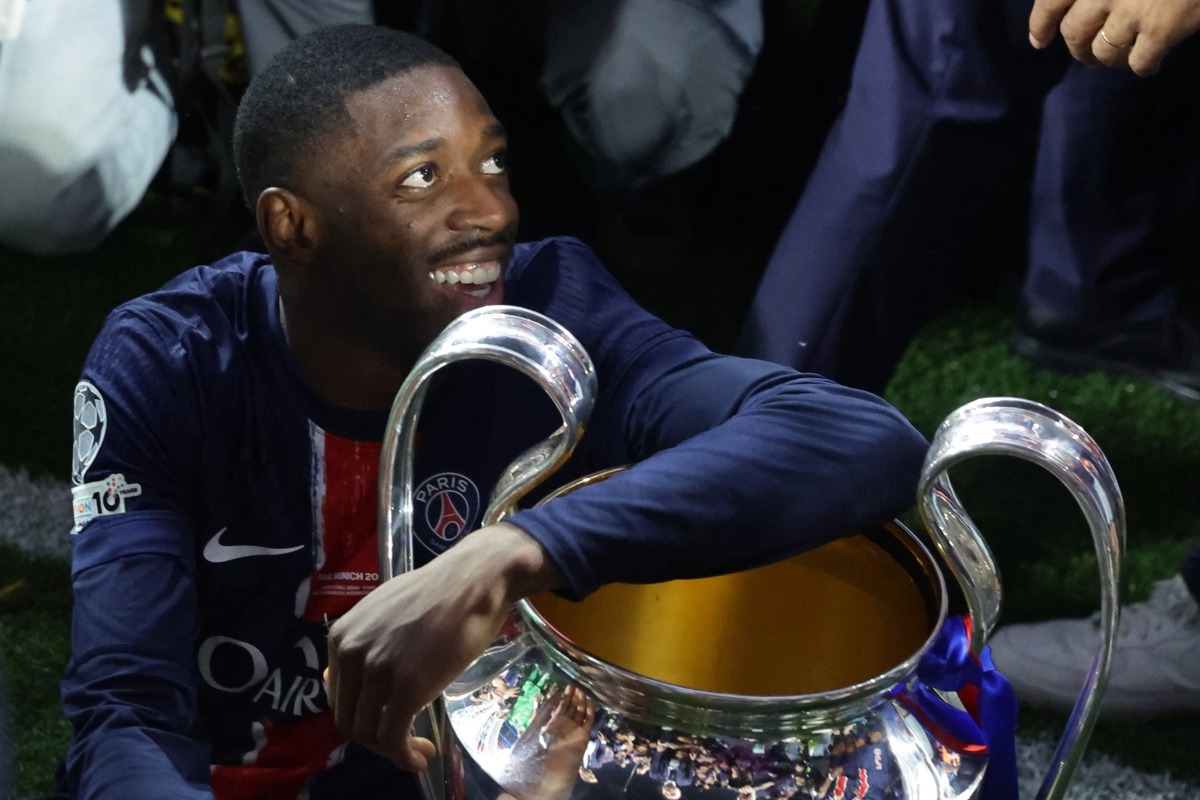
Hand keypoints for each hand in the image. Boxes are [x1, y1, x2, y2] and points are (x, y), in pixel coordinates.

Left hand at [325, 522, 562, 768]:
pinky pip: (394, 737)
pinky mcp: (406, 688)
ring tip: (416, 751)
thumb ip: (362, 642)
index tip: (386, 720)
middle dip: (374, 739)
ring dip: (392, 751)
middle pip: (349, 719)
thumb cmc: (438, 592)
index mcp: (341, 636)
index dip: (362, 715)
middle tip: (403, 741)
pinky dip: (405, 757)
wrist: (474, 580)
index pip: (338, 696)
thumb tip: (342, 673)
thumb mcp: (383, 611)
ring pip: (369, 733)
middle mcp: (351, 654)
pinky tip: (420, 757)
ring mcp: (377, 671)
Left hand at [502, 685, 596, 799]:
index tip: (564, 687)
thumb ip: (538, 717)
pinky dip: (590, 711)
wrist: (548, 776)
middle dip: (573, 697)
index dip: (562, 697)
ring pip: (580, 712)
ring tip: (582, 689)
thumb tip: (537, 699)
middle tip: (575, 685)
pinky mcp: (583, 737)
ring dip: (581, 701)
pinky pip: (588, 721)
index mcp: (553, 724)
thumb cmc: (539, 756)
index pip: (559, 707)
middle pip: (570, 708)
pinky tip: (590, 701)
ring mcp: (574, 731)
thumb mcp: (533, 733)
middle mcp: (564, 726)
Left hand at [1029, 0, 1199, 74]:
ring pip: (1103, 52)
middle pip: (1075, 32)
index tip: (1040, 42)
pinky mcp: (1161, 28)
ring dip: (1109, 61)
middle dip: (1079, 49)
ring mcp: (1132, 9)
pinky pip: (1139, 62)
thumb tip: (1076, 15)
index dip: (1041, 24)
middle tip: (1088, 55)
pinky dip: (1142, 67)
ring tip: (1120, 59)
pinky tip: (1149, 65)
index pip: (1051, 2)